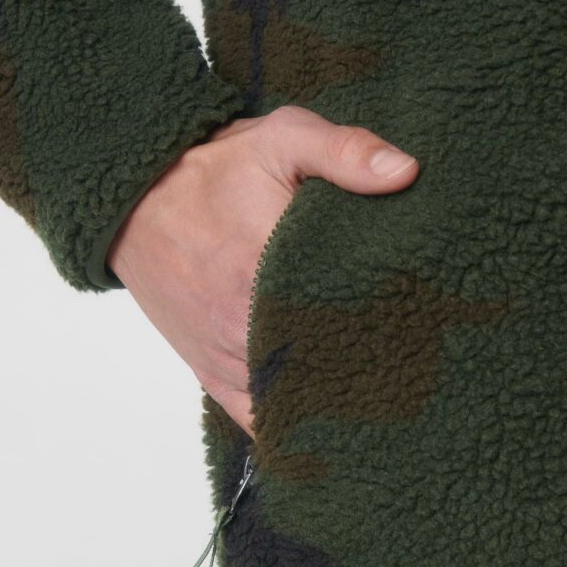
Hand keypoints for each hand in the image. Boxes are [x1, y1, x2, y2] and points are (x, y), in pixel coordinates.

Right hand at [106, 104, 419, 438]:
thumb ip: (344, 151)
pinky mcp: (211, 375)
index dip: (397, 326)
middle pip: (329, 369)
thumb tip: (406, 172)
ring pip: (298, 403)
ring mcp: (225, 357)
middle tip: (426, 369)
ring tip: (394, 400)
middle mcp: (240, 325)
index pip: (350, 316)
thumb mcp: (279, 138)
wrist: (133, 201)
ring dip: (341, 402)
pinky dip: (298, 429)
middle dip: (378, 370)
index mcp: (264, 267)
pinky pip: (261, 422)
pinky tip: (336, 429)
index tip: (433, 327)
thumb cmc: (210, 170)